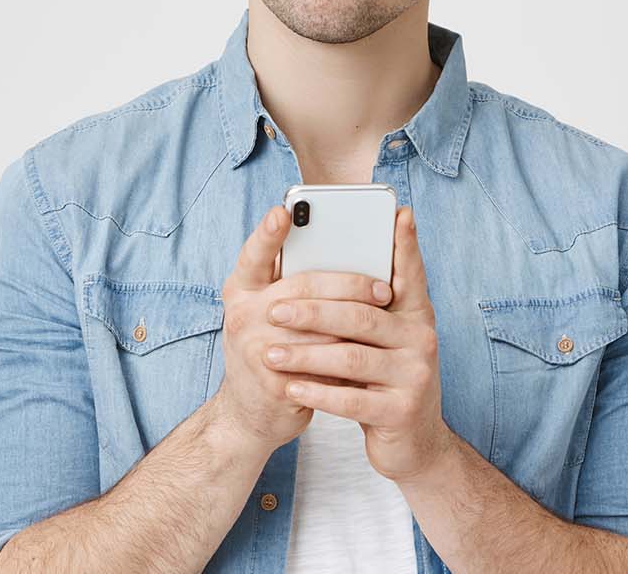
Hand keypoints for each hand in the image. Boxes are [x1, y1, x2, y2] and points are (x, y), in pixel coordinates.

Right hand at [212, 205, 393, 455]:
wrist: (250, 416)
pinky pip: (324, 363)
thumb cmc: (270, 351)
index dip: (267, 234)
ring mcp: (254, 350)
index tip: (283, 211)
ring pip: (321, 326)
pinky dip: (351, 356)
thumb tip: (348, 252)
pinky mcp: (275, 383)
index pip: (252, 255)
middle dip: (350, 284)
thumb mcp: (268, 312)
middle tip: (385, 287)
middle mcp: (242, 315)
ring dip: (358, 320)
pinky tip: (370, 350)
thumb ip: (294, 283)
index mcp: (241, 290)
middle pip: (303, 286)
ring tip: (386, 315)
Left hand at [263, 207, 450, 481]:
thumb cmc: (383, 381)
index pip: (409, 273)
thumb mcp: (381, 342)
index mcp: (416, 315)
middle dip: (313, 310)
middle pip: (362, 315)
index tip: (398, 213)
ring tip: (268, 353)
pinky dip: (317, 392)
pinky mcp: (401, 411)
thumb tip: (320, 268)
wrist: (412, 446)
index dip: (406, 245)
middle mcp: (421, 339)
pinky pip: (351, 397)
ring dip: (305, 354)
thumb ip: (362, 308)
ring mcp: (415, 376)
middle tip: (273, 310)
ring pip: (352, 356)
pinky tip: (290, 388)